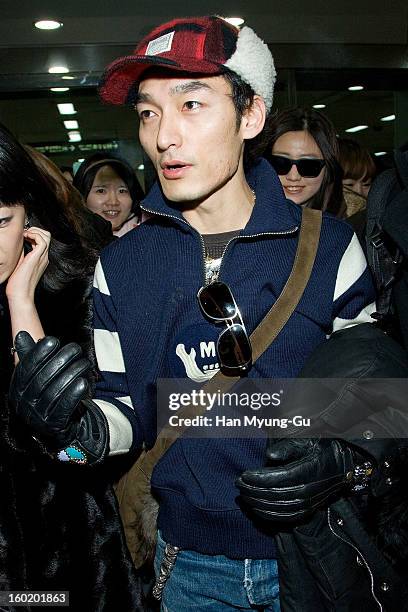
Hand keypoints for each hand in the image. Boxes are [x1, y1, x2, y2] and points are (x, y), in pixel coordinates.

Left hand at [6, 226, 50, 304]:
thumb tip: (19, 244)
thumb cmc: (18, 283)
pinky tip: (25, 237)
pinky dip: (34, 235)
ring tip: (25, 234)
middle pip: (47, 235)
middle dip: (36, 229)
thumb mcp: (20, 264)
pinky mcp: (38, 257)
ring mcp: (42, 257)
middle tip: (24, 233)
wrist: (21, 294)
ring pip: (46, 235)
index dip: (34, 234)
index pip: (43, 240)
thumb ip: (22, 255)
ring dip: (35, 231)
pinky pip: (42, 240)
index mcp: (40, 259)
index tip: (23, 235)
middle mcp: (44, 257)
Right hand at [9, 331, 108, 464]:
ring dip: (72, 374)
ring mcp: (38, 416)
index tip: (54, 340)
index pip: (26, 368)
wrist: (57, 424)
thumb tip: (21, 334)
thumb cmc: (47, 392)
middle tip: (76, 348)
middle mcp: (23, 403)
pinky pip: (64, 408)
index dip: (39, 353)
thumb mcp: (37, 374)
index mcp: (16, 388)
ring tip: (85, 362)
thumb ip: (30, 355)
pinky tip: (84, 382)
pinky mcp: (54, 425)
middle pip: (42, 379)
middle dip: (60, 360)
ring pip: (55, 392)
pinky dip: (74, 394)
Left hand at [237, 438, 354, 521]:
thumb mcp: (305, 441)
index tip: (243, 474)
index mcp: (309, 471)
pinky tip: (256, 508)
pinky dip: (270, 515)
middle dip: (254, 490)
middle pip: (277, 494)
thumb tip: (269, 456)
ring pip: (280, 507)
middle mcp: (310, 489)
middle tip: (238, 483)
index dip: (259, 478)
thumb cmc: (319, 449)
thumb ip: (287, 447)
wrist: (341, 465)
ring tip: (243, 494)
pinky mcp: (308, 509)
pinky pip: (287, 516)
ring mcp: (309, 502)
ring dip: (258, 503)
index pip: (279, 478)